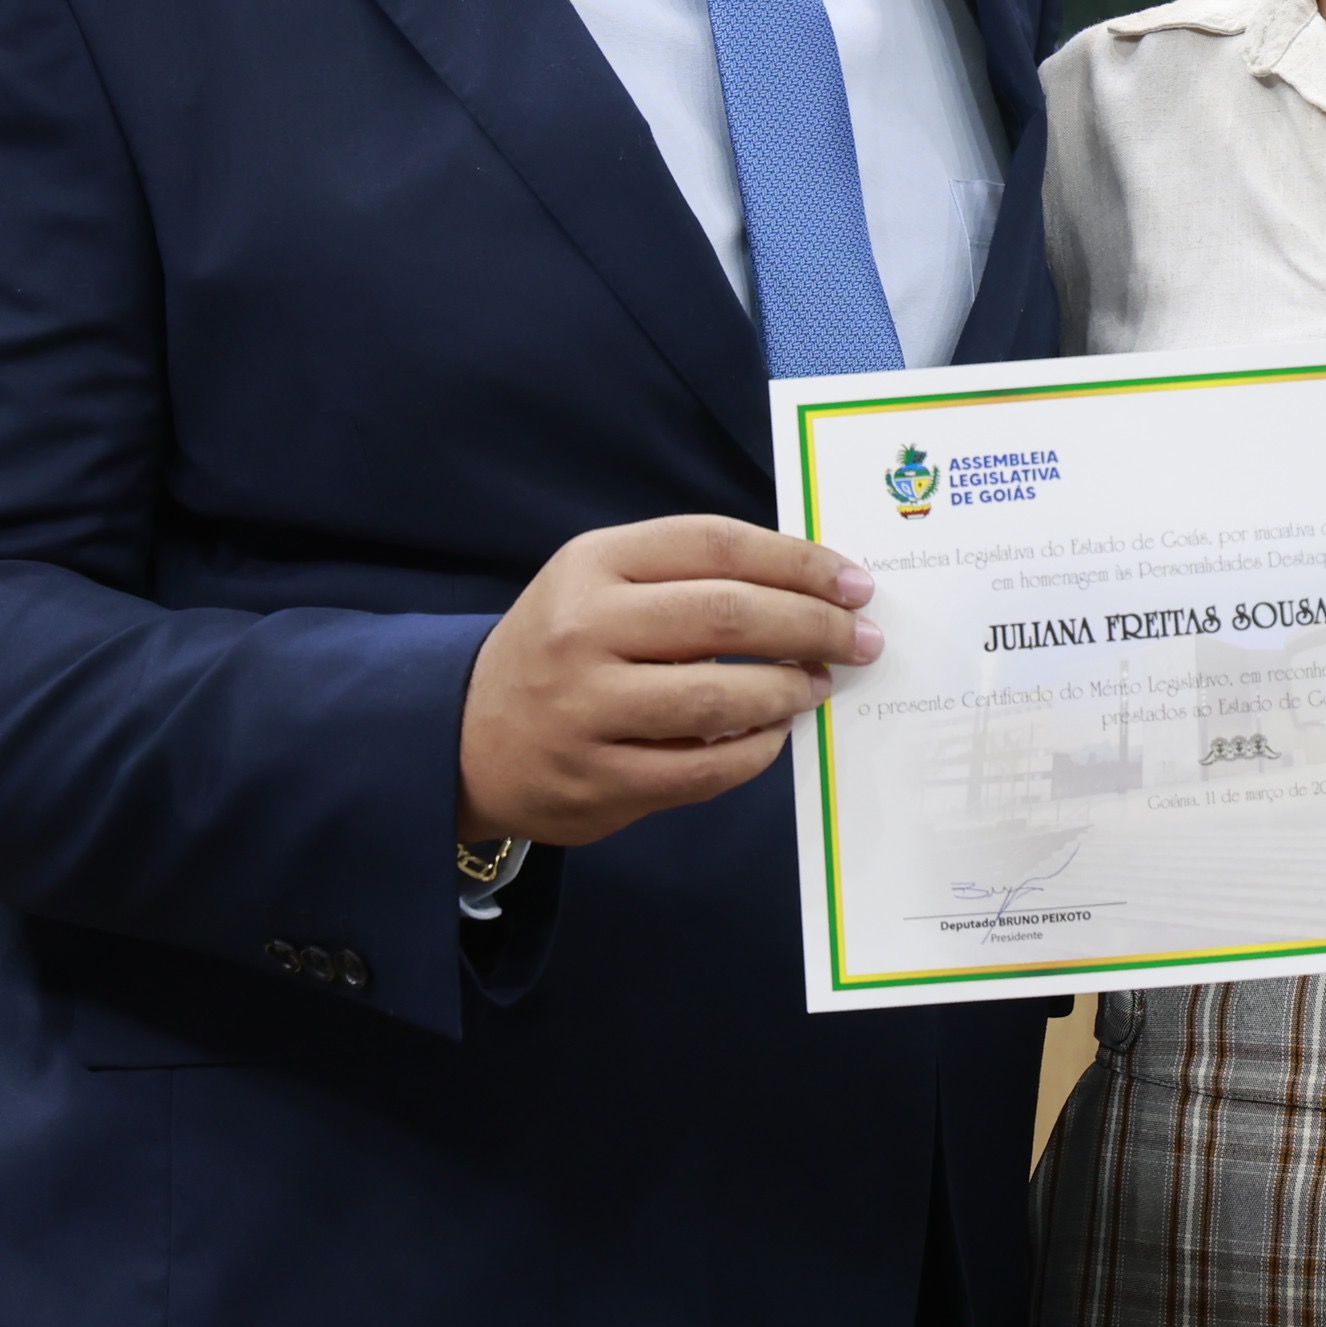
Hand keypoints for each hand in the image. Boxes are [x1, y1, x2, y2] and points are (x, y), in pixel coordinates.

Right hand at [454, 516, 880, 847]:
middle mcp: (583, 629)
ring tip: (819, 686)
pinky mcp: (596, 781)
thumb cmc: (562, 647)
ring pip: (720, 699)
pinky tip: (774, 735)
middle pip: (728, 616)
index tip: (855, 582)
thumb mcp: (601, 583)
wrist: (463, 733)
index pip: (716, 545)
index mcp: (592, 564)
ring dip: (789, 692)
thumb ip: (689, 577)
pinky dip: (755, 752)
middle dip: (814, 626)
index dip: (799, 561)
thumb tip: (812, 587)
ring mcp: (586, 710)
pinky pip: (702, 769)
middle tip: (862, 640)